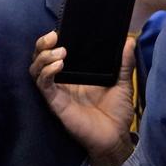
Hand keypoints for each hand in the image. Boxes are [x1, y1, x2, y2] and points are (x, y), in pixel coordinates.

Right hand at [30, 31, 135, 165]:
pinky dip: (46, 73)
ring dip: (43, 57)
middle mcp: (64, 80)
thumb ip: (124, 63)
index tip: (61, 28)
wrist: (115, 136)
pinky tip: (58, 66)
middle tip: (54, 35)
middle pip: (41, 57)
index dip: (53, 40)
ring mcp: (58, 91)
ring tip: (60, 53)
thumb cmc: (117, 111)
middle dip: (43, 44)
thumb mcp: (123, 83)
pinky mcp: (56, 102)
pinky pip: (44, 85)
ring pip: (36, 69)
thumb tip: (129, 41)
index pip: (57, 52)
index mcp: (76, 73)